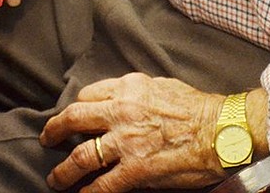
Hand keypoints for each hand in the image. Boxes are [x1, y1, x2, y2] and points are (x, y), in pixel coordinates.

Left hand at [40, 73, 224, 191]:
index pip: (89, 95)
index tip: (73, 117)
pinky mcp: (136, 169)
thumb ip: (136, 92)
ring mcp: (127, 141)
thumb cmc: (197, 108)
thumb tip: (121, 101)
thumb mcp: (161, 86)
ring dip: (64, 170)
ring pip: (81, 155)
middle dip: (55, 130)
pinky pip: (102, 185)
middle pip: (75, 118)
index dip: (77, 107)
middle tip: (48, 138)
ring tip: (56, 178)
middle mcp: (122, 111)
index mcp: (129, 88)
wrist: (221, 131)